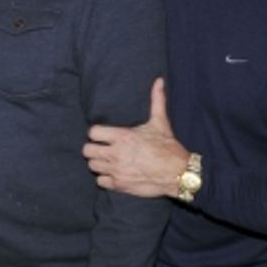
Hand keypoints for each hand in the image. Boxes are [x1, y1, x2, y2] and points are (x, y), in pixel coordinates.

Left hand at [83, 77, 189, 197]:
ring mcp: (116, 170)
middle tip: (102, 148)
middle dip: (93, 148)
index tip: (102, 135)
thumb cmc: (168, 147)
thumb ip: (156, 101)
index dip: (96, 133)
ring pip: (92, 166)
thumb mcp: (160, 122)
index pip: (93, 132)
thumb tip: (159, 81)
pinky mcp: (119, 185)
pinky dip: (105, 179)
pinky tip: (113, 173)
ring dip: (98, 163)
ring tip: (107, 160)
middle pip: (87, 150)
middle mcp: (116, 153)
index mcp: (122, 137)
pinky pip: (100, 182)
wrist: (179, 173)